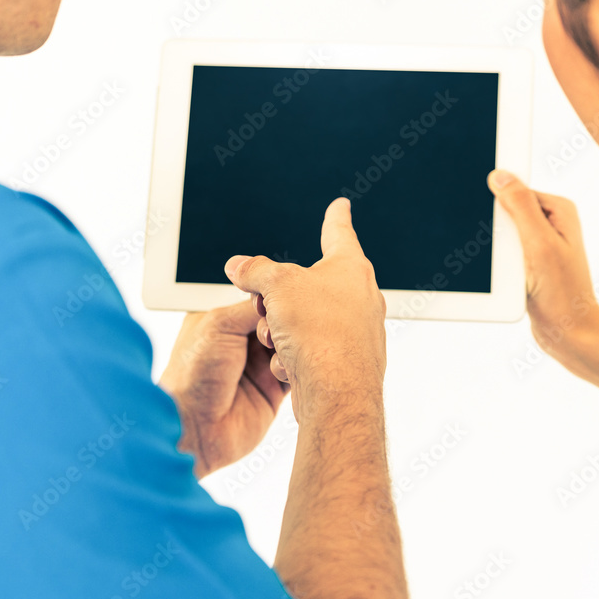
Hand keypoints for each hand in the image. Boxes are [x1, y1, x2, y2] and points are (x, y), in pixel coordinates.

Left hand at [160, 301, 288, 478]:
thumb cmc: (192, 375)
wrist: (194, 427)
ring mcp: (258, 366)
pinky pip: (297, 372)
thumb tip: (281, 294)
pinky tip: (290, 366)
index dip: (272, 297)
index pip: (257, 299)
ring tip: (279, 349)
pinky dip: (299, 367)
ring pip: (290, 344)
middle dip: (283, 321)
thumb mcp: (219, 324)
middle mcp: (241, 342)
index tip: (283, 294)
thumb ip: (252, 307)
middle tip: (275, 328)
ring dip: (291, 344)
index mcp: (222, 321)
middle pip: (278, 320)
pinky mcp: (273, 390)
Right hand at [224, 198, 386, 417]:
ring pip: (300, 321)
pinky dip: (291, 356)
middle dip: (278, 298)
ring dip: (279, 331)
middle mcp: (359, 298)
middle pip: (306, 285)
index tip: (340, 206)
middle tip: (266, 306)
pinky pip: (305, 350)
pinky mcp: (345, 362)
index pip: (339, 233)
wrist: (336, 393)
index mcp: (350, 268)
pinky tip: (291, 366)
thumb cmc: (319, 331)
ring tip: (279, 340)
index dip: (334, 217)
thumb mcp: (278, 285)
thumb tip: (239, 266)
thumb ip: (255, 270)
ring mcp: (355, 332)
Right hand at [487, 170, 598, 367]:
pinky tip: (506, 279)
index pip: (515, 189)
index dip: (496, 198)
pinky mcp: (529, 263)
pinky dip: (497, 263)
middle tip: (507, 255)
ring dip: (495, 251)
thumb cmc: (563, 293)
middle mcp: (550, 223)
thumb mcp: (540, 244)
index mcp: (558, 209)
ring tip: (512, 272)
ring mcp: (539, 243)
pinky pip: (502, 254)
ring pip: (500, 234)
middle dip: (494, 229)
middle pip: (504, 211)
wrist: (569, 334)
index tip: (488, 216)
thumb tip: (500, 176)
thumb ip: (521, 207)